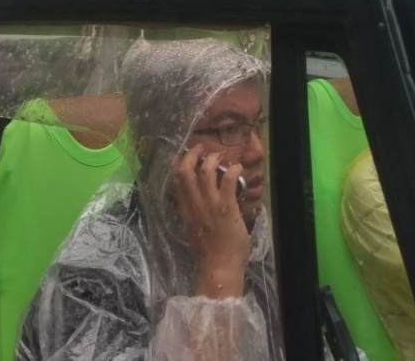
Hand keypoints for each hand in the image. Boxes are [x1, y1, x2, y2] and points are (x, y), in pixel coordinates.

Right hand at [170, 143, 249, 298]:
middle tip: (201, 147)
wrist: (219, 268)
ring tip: (221, 156)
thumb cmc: (210, 253)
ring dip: (212, 159)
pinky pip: (227, 181)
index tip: (187, 156)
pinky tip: (238, 168)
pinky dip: (233, 170)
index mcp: (185, 210)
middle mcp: (193, 205)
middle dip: (192, 154)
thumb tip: (198, 203)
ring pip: (204, 171)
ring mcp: (209, 205)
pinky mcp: (225, 207)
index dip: (180, 163)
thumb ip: (193, 214)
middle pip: (184, 171)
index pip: (176, 181)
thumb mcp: (194, 230)